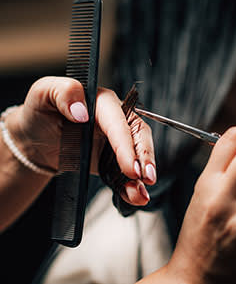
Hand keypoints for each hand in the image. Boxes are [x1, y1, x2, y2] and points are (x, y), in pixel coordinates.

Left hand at [5, 77, 155, 204]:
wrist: (36, 138)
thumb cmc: (41, 111)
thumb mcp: (43, 92)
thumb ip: (64, 92)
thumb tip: (81, 112)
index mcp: (102, 101)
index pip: (119, 122)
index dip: (126, 145)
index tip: (130, 166)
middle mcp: (114, 119)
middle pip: (138, 136)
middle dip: (145, 157)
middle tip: (146, 177)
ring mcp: (115, 141)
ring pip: (138, 155)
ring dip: (142, 176)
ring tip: (142, 193)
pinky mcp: (112, 159)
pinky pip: (125, 172)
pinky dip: (131, 186)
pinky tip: (135, 196)